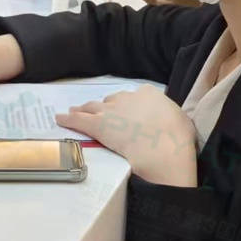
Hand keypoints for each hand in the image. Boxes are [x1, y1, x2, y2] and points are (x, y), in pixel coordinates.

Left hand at [56, 84, 196, 185]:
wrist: (163, 147)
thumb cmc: (177, 137)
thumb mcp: (180, 120)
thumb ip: (169, 117)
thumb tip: (169, 122)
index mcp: (149, 93)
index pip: (134, 97)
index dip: (128, 106)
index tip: (127, 113)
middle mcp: (127, 97)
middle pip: (111, 101)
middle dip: (105, 108)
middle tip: (100, 115)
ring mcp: (110, 110)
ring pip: (92, 107)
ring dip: (83, 110)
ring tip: (74, 111)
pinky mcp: (98, 125)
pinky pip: (78, 120)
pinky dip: (68, 119)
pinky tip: (60, 119)